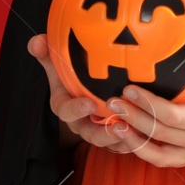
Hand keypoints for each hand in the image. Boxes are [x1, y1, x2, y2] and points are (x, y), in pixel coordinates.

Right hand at [28, 34, 133, 154]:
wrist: (87, 91)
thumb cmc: (73, 76)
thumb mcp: (59, 65)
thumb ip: (48, 54)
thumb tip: (36, 40)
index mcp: (66, 106)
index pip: (66, 111)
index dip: (76, 109)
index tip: (89, 103)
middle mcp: (81, 122)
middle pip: (90, 134)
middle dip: (103, 133)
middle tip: (118, 124)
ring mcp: (98, 131)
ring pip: (109, 142)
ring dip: (122, 139)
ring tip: (136, 131)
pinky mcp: (114, 137)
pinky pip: (124, 144)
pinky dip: (135, 140)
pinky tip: (147, 133)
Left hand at [96, 70, 184, 168]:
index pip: (174, 117)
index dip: (148, 105)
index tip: (130, 88)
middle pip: (161, 135)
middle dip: (134, 119)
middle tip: (112, 101)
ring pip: (159, 156)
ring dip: (134, 142)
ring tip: (114, 125)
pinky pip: (166, 159)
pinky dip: (146, 151)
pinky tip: (132, 136)